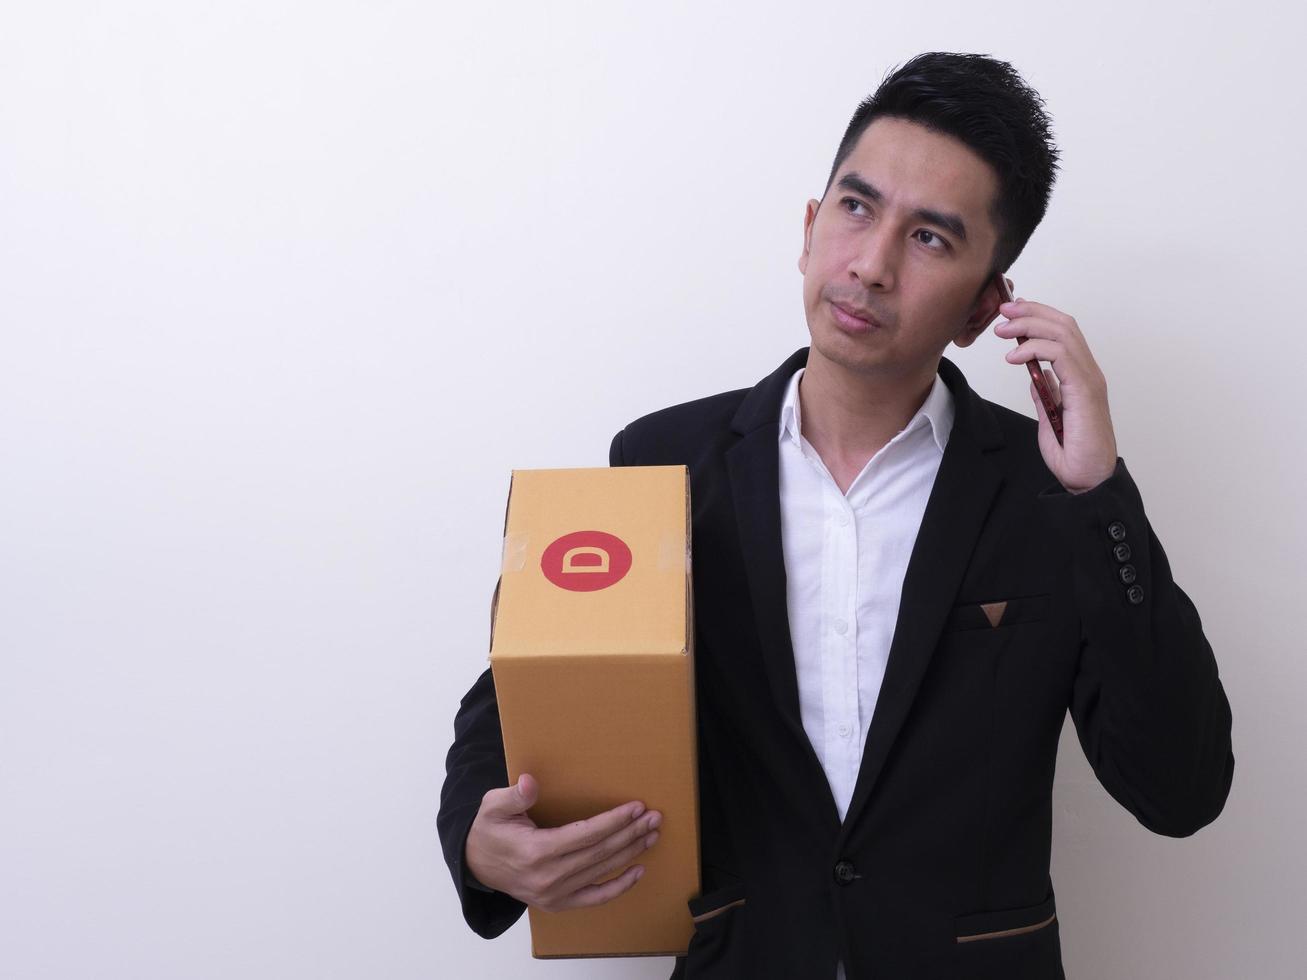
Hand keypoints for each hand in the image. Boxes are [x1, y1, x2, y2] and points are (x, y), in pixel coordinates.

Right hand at [464, 772, 662, 912]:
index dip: (614, 821)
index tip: (636, 807)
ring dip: (631, 852)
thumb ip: (513, 796)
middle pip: (601, 852)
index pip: (586, 835)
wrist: (476, 865)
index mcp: (537, 851)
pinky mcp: (559, 903)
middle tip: (654, 817)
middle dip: (631, 833)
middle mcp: (549, 877)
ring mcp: (555, 894)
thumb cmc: (489, 831)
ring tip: (652, 834)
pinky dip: (619, 886)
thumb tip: (529, 783)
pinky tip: (638, 871)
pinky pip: (596, 897)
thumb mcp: (493, 807)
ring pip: (603, 871)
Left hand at [992, 295, 1118, 493]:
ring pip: (1062, 333)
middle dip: (1031, 311)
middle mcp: (1088, 372)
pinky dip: (1034, 349)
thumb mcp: (1050, 417)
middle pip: (1064, 324)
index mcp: (1080, 376)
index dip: (1039, 315)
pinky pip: (1060, 355)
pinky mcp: (1084, 390)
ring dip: (1029, 325)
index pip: (1063, 332)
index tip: (1012, 312)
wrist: (1087, 479)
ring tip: (1003, 331)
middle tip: (1003, 309)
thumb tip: (1036, 376)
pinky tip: (1013, 357)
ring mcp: (1089, 379)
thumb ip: (1046, 394)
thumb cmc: (1073, 454)